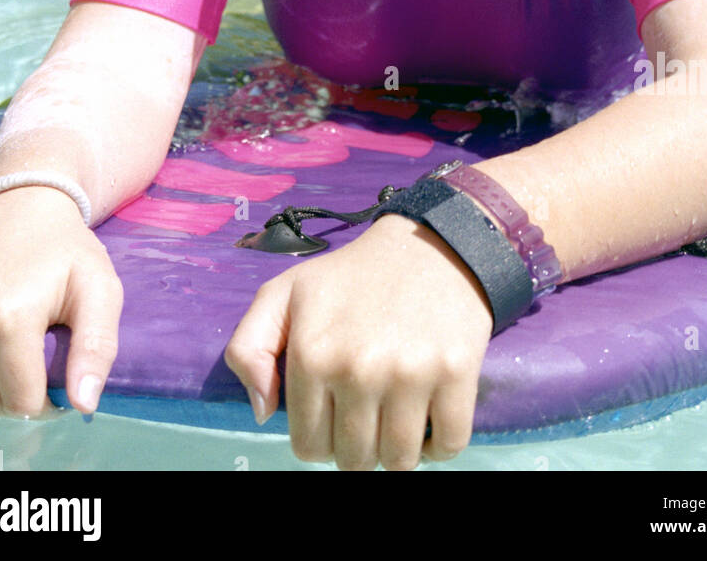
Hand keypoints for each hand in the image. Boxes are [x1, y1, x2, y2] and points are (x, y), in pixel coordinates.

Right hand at [0, 187, 123, 416]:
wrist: (21, 203)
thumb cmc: (66, 248)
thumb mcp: (100, 288)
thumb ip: (97, 347)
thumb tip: (83, 404)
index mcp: (10, 315)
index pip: (21, 401)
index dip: (47, 403)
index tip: (61, 381)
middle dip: (16, 399)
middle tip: (38, 369)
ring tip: (13, 357)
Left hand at [224, 213, 493, 470]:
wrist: (427, 243)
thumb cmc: (351, 276)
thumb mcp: (283, 293)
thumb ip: (248, 349)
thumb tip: (263, 413)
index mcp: (312, 353)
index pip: (308, 446)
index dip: (321, 434)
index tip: (335, 409)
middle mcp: (359, 369)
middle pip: (354, 460)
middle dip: (358, 443)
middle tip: (368, 408)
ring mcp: (411, 373)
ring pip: (399, 462)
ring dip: (398, 448)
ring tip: (396, 413)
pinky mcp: (457, 373)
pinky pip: (449, 445)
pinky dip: (439, 443)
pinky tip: (429, 415)